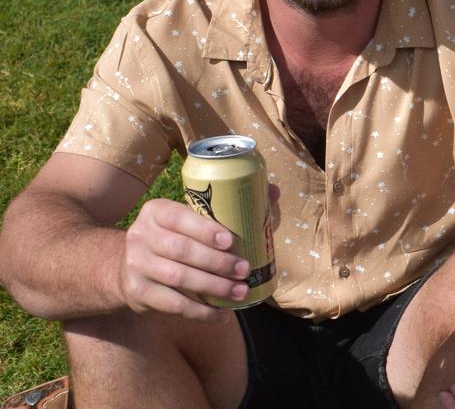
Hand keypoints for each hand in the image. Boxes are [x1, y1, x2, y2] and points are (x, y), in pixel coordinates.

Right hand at [118, 198, 249, 322]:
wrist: (128, 264)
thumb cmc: (175, 236)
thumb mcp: (189, 216)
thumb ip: (228, 205)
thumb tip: (273, 191)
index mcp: (156, 211)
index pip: (180, 217)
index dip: (205, 230)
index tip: (230, 241)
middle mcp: (141, 235)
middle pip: (182, 250)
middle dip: (217, 263)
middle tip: (244, 270)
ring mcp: (136, 265)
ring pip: (179, 278)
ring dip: (213, 288)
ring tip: (240, 292)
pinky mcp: (138, 292)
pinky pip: (173, 305)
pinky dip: (200, 312)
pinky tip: (221, 315)